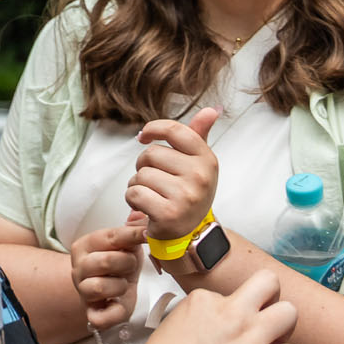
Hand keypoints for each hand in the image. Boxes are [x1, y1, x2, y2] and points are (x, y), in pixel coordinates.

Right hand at [72, 218, 146, 329]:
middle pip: (106, 261)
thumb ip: (133, 228)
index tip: (149, 234)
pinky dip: (115, 312)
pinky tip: (119, 304)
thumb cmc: (119, 264)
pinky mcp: (91, 313)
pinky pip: (101, 316)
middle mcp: (78, 267)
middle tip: (130, 265)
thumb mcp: (126, 243)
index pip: (110, 236)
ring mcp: (82, 290)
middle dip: (127, 263)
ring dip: (120, 286)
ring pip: (100, 287)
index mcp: (84, 245)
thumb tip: (141, 214)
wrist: (110, 291)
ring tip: (123, 283)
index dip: (133, 235)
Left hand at [127, 107, 220, 241]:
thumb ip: (199, 136)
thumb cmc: (187, 193)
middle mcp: (200, 176)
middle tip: (155, 181)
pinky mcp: (169, 213)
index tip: (143, 137)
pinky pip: (134, 193)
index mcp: (207, 159)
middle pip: (150, 154)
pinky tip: (145, 207)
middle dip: (143, 166)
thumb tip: (210, 110)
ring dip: (137, 185)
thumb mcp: (197, 164)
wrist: (190, 233)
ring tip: (152, 195)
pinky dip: (132, 199)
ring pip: (140, 175)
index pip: (176, 130)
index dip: (154, 129)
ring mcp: (186, 195)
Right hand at [135, 269, 302, 343]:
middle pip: (269, 283)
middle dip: (268, 300)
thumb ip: (200, 319)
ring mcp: (250, 337)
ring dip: (281, 328)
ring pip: (290, 313)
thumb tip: (222, 326)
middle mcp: (231, 312)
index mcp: (203, 299)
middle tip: (260, 320)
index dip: (229, 310)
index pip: (229, 293)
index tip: (221, 328)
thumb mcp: (172, 326)